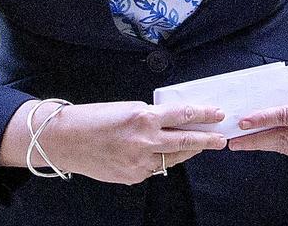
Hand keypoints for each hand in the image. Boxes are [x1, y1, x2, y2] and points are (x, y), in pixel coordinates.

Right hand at [36, 101, 226, 183]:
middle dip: (207, 139)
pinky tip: (161, 155)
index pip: (183, 115)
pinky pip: (154, 168)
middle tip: (222, 138)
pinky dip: (159, 161)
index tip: (218, 114)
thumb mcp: (126, 109)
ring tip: (199, 146)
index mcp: (144, 117)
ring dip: (187, 151)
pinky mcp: (133, 176)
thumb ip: (150, 119)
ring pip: (173, 157)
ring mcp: (139, 162)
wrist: (66, 141)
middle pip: (186, 140)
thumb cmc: (93, 119)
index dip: (203, 114)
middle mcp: (145, 141)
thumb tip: (170, 125)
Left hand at [227, 68, 287, 167]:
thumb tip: (255, 110)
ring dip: (262, 143)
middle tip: (233, 140)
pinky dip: (277, 145)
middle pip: (283, 137)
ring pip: (285, 147)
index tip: (242, 122)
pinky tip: (264, 141)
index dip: (264, 119)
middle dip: (255, 139)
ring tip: (241, 141)